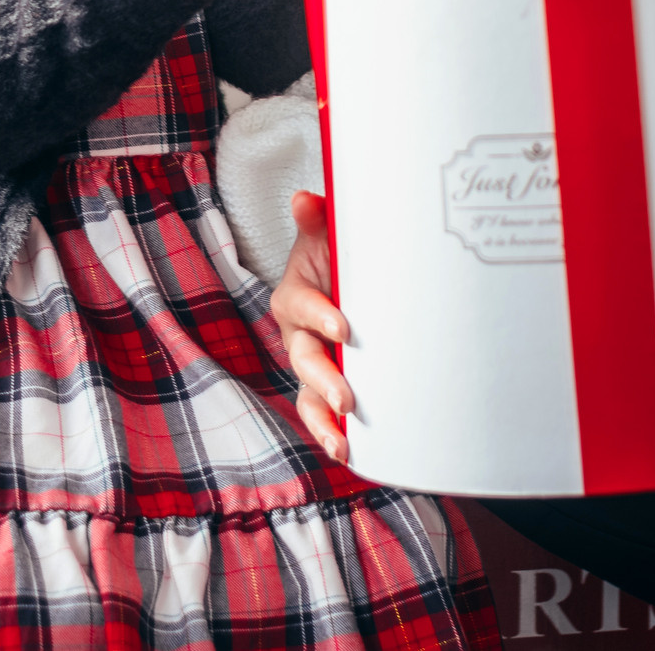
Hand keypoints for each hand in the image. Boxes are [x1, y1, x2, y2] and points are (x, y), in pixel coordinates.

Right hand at [271, 190, 355, 462]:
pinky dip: (330, 434)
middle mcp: (298, 333)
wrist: (359, 282)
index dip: (318, 316)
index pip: (300, 306)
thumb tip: (305, 199)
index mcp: (295, 295)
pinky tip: (349, 453)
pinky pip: (321, 415)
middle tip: (346, 397)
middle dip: (323, 379)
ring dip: (321, 420)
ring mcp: (312, 364)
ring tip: (341, 442)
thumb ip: (319, 222)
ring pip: (307, 395)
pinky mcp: (327, 387)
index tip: (344, 328)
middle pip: (301, 358)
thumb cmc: (342, 259)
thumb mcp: (332, 238)